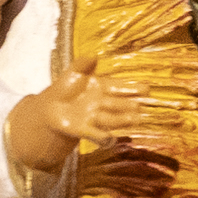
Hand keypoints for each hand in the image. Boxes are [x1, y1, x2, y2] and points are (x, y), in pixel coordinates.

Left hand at [7, 68, 146, 175]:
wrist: (51, 108)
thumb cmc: (65, 88)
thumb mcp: (73, 73)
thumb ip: (81, 64)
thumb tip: (94, 57)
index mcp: (102, 87)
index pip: (120, 87)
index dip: (132, 88)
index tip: (146, 88)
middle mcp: (103, 103)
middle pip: (119, 104)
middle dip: (129, 105)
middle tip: (140, 106)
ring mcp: (97, 117)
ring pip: (112, 119)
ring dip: (122, 120)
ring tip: (134, 119)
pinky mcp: (87, 130)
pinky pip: (98, 135)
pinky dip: (104, 139)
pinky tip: (109, 140)